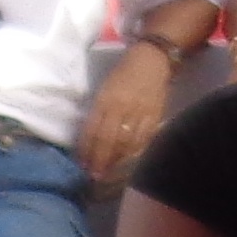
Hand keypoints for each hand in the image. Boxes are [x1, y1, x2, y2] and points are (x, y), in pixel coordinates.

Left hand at [79, 49, 177, 183]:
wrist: (153, 60)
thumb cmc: (124, 72)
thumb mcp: (105, 88)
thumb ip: (99, 111)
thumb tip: (91, 138)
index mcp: (106, 99)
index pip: (93, 129)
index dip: (86, 149)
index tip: (81, 164)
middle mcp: (121, 107)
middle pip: (108, 140)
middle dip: (100, 161)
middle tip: (94, 176)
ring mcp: (140, 113)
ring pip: (126, 144)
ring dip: (117, 162)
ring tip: (110, 175)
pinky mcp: (155, 117)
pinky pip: (144, 141)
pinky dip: (135, 155)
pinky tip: (130, 164)